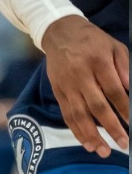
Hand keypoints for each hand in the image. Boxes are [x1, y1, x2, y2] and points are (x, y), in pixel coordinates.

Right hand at [40, 15, 129, 156]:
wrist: (58, 32)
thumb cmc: (92, 41)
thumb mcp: (114, 46)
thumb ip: (124, 66)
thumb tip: (130, 89)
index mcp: (97, 61)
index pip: (114, 90)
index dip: (124, 108)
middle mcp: (80, 74)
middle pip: (96, 105)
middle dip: (111, 127)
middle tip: (124, 144)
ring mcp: (66, 84)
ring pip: (78, 113)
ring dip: (91, 134)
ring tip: (103, 151)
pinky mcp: (57, 89)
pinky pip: (66, 113)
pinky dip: (76, 129)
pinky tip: (86, 142)